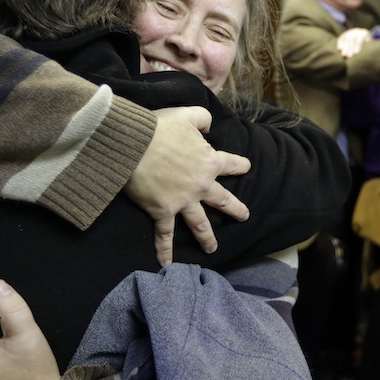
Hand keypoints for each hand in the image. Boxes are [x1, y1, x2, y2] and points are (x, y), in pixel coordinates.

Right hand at [124, 106, 250, 265]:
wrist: (134, 144)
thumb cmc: (159, 127)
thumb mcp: (187, 114)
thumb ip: (203, 118)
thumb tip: (208, 128)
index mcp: (209, 161)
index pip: (230, 164)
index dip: (239, 165)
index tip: (245, 167)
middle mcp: (201, 185)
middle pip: (223, 200)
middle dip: (235, 209)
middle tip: (244, 216)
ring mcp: (183, 201)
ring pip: (200, 224)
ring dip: (207, 237)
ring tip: (213, 248)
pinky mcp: (162, 211)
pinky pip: (165, 235)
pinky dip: (165, 251)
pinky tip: (166, 265)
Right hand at [336, 28, 372, 57]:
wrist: (361, 34)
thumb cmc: (367, 42)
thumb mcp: (370, 43)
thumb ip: (369, 46)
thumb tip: (367, 52)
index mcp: (364, 33)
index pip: (360, 39)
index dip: (358, 46)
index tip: (356, 53)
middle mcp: (356, 32)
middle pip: (352, 40)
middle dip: (350, 48)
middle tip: (349, 57)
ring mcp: (349, 32)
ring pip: (346, 40)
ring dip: (344, 48)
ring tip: (344, 55)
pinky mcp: (344, 34)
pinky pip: (341, 39)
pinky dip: (340, 44)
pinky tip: (339, 49)